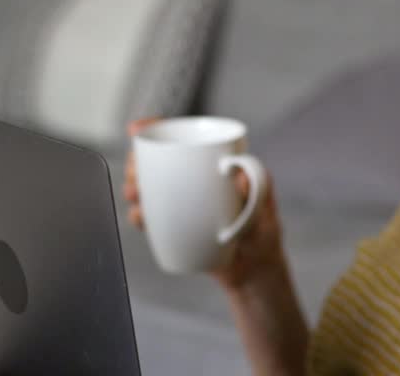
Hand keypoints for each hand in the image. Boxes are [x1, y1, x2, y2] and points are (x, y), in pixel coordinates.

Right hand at [123, 118, 286, 290]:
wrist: (256, 270)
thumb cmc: (265, 234)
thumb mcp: (265, 209)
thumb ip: (256, 191)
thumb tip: (240, 174)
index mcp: (215, 164)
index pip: (183, 138)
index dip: (156, 129)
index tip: (137, 129)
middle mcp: (196, 180)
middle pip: (157, 162)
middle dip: (136, 162)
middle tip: (135, 174)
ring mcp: (184, 204)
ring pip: (149, 188)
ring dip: (133, 186)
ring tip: (134, 195)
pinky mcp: (177, 227)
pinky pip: (151, 217)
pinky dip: (139, 214)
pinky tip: (139, 216)